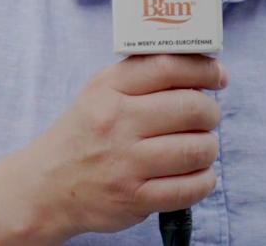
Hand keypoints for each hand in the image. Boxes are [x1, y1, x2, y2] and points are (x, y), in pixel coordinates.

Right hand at [20, 54, 226, 239]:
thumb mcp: (100, 91)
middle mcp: (116, 122)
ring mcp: (125, 163)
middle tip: (206, 118)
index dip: (204, 69)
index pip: (168, 67)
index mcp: (108, 88)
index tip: (218, 76)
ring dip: (208, 148)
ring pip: (197, 149)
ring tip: (198, 147)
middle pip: (191, 108)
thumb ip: (142, 74)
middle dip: (210, 113)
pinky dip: (204, 181)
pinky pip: (190, 188)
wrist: (47, 185)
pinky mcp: (135, 198)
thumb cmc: (85, 133)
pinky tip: (195, 174)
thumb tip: (199, 65)